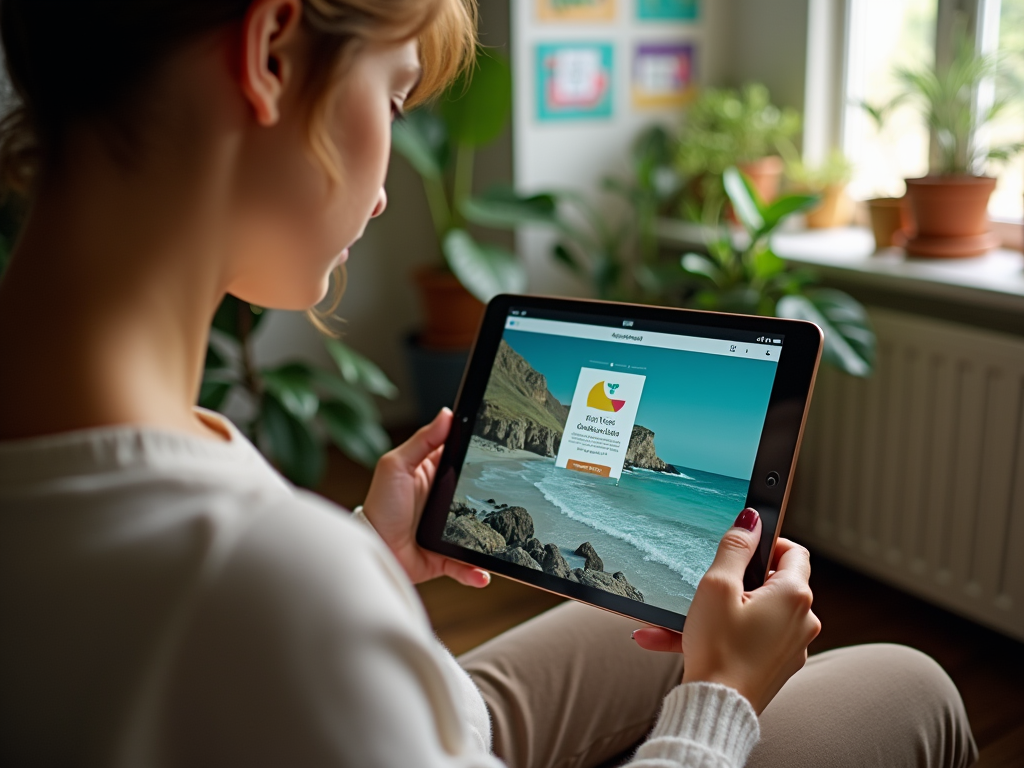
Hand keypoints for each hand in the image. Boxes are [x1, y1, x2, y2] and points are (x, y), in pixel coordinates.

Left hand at [362, 408, 490, 588]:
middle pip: (479, 496)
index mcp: (433, 475)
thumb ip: (421, 441)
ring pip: (479, 532)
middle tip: (516, 495)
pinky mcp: (445, 557)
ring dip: (493, 539)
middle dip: (497, 498)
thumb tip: (447, 414)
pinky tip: (483, 574)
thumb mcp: (396, 466)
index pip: (463, 459)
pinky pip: (466, 565)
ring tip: (506, 539)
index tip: (504, 447)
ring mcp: (448, 530)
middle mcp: (445, 502)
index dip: (482, 453)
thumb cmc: (379, 506)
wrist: (373, 547)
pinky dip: (476, 572)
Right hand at [633, 509, 820, 713]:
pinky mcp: (777, 665)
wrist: (717, 709)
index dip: (767, 543)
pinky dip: (722, 635)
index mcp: (794, 595)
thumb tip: (750, 520)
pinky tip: (676, 641)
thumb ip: (735, 548)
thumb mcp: (718, 586)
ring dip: (718, 612)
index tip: (741, 548)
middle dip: (734, 582)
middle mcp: (802, 620)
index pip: (793, 551)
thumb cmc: (718, 648)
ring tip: (674, 622)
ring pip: (754, 613)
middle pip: (771, 583)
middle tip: (706, 588)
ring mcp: (791, 645)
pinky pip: (749, 638)